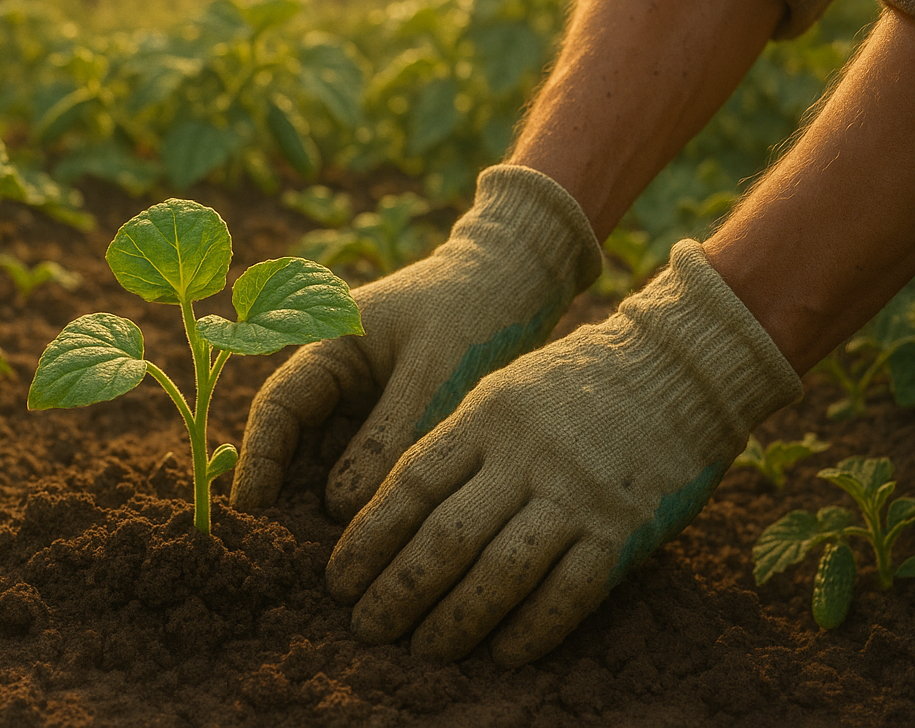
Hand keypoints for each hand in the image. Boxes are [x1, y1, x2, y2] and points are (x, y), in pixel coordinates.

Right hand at [230, 165, 600, 518]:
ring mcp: (365, 404)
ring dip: (328, 506)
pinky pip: (370, 469)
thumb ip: (389, 438)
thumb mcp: (435, 375)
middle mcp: (338, 378)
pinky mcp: (395, 427)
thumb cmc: (476, 314)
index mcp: (329, 345)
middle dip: (290, 495)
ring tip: (329, 559)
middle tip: (287, 552)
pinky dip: (367, 502)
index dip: (259, 458)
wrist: (521, 283)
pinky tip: (375, 541)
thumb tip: (338, 510)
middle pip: (298, 444)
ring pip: (332, 463)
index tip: (250, 509)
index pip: (279, 406)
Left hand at [326, 240, 800, 664]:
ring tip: (425, 649)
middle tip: (365, 628)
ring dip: (456, 618)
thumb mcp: (505, 390)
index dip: (369, 538)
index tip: (338, 579)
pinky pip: (571, 591)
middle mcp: (526, 456)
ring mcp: (577, 493)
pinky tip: (504, 652)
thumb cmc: (578, 382)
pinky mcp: (626, 528)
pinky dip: (533, 627)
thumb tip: (396, 506)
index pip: (410, 485)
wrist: (681, 365)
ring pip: (501, 570)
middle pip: (445, 535)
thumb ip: (458, 442)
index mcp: (486, 416)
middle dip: (398, 589)